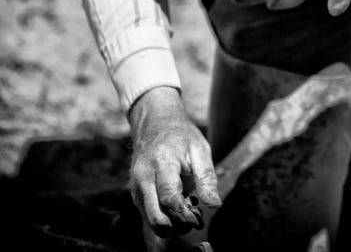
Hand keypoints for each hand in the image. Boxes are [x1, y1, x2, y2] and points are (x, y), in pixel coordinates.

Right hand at [129, 87, 220, 238]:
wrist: (155, 124)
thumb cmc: (181, 136)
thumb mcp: (200, 149)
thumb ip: (207, 178)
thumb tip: (215, 204)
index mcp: (161, 162)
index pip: (169, 198)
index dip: (184, 214)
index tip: (198, 218)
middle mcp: (143, 176)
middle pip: (156, 215)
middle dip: (177, 226)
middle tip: (194, 220)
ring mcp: (136, 186)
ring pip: (151, 220)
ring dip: (171, 225)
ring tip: (188, 210)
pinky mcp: (135, 193)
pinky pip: (148, 215)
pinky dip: (164, 219)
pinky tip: (177, 207)